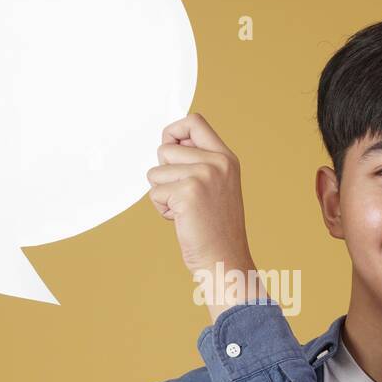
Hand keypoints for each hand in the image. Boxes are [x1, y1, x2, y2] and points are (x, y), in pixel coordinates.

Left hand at [146, 113, 254, 277]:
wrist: (225, 260)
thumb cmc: (216, 229)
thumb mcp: (216, 186)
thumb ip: (198, 162)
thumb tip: (166, 144)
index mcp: (226, 158)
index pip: (194, 122)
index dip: (173, 132)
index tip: (170, 153)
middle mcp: (217, 163)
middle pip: (166, 148)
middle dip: (164, 173)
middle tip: (182, 195)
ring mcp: (203, 176)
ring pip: (156, 172)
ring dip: (162, 194)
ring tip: (184, 210)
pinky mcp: (187, 193)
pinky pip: (155, 193)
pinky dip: (162, 210)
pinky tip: (182, 220)